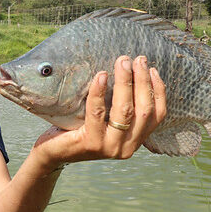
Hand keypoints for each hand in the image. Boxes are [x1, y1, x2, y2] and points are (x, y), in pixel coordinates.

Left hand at [33, 55, 166, 165]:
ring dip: (125, 83)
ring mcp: (110, 147)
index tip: (152, 69)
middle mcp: (127, 147)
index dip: (157, 90)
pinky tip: (101, 76)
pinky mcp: (91, 143)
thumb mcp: (105, 119)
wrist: (52, 152)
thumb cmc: (78, 129)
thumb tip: (129, 69)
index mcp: (135, 140)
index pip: (157, 115)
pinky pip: (98, 113)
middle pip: (144, 110)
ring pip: (125, 111)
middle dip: (142, 81)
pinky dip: (100, 93)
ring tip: (122, 62)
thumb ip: (120, 105)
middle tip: (137, 59)